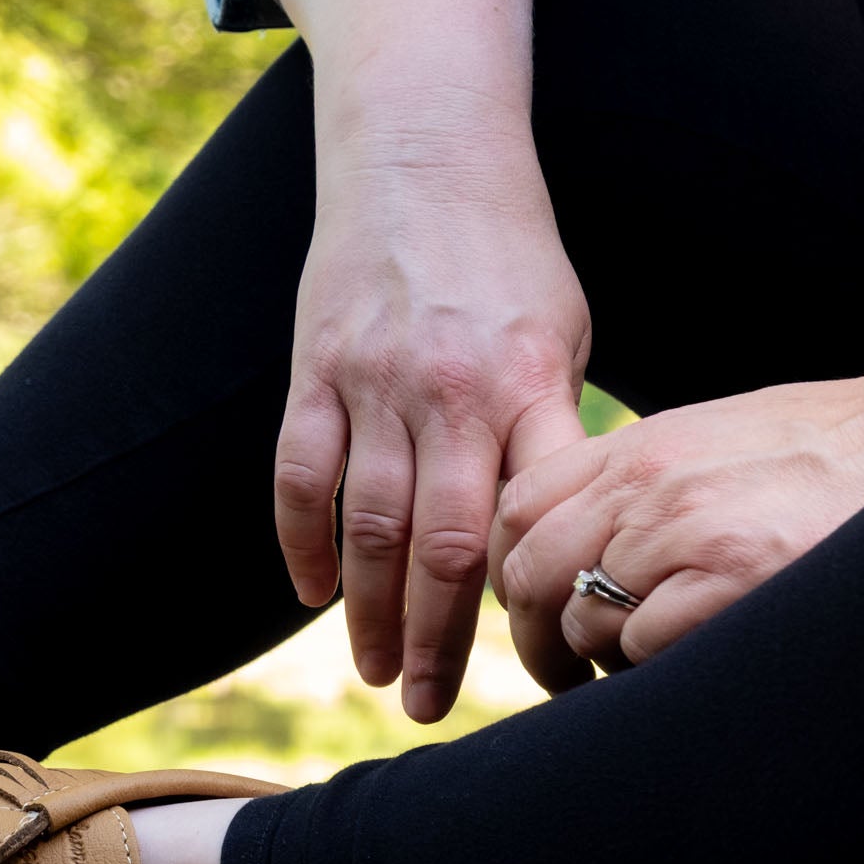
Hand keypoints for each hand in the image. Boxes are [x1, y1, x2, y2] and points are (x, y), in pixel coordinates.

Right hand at [276, 130, 590, 721]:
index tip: (531, 665)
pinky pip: (300, 474)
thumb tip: (555, 534)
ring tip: (374, 671)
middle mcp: (448, 390)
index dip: (525, 601)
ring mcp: (372, 381)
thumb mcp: (563, 334)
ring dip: (366, 611)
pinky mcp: (314, 369)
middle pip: (438, 545)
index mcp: (527, 383)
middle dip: (433, 640)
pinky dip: (302, 540)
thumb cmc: (510, 256)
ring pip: (365, 525)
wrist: (423, 156)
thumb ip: (550, 430)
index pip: (525, 521)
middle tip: (428, 707)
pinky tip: (312, 593)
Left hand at [489, 365, 863, 690]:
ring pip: (582, 617)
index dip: (510, 567)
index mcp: (634, 447)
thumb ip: (632, 483)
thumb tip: (569, 547)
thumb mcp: (706, 437)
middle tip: (560, 673)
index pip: (517, 509)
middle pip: (531, 574)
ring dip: (600, 657)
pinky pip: (643, 645)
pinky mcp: (732, 577)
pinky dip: (653, 665)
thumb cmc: (822, 447)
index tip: (530, 604)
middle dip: (533, 636)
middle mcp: (645, 485)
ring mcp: (685, 530)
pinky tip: (691, 656)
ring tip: (638, 666)